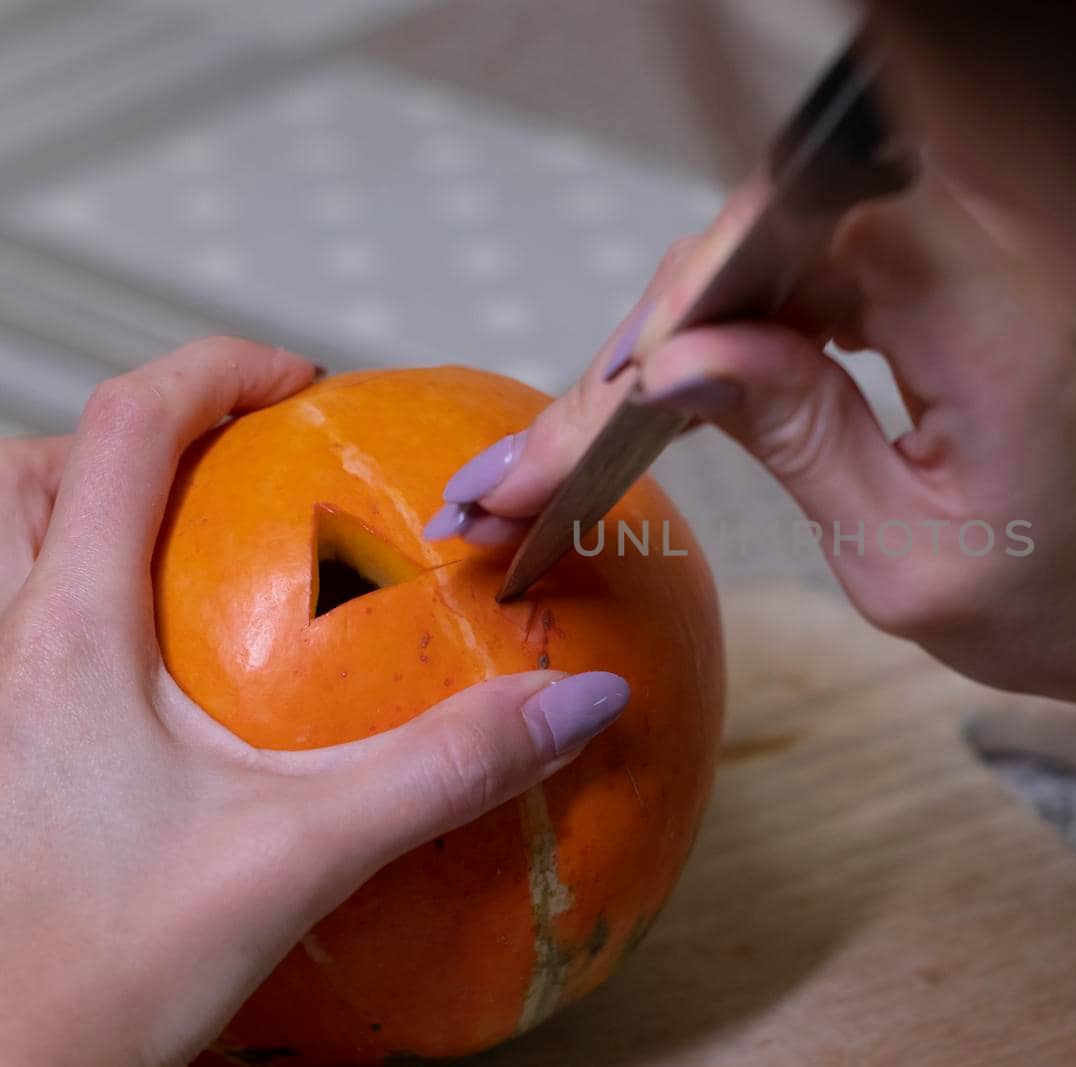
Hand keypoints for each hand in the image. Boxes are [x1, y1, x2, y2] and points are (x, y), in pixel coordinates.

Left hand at [0, 340, 628, 1065]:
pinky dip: (52, 598)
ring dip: (66, 508)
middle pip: (24, 467)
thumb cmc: (91, 979)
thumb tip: (579, 698)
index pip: (130, 429)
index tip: (299, 383)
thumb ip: (445, 768)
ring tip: (161, 544)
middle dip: (123, 434)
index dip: (218, 369)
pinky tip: (128, 677)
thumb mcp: (299, 857)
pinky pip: (0, 630)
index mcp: (63, 635)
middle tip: (221, 467)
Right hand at [431, 178, 1075, 719]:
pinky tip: (696, 390)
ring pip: (789, 245)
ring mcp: (975, 257)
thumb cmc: (1068, 603)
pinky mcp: (957, 276)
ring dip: (696, 327)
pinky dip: (752, 325)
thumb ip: (790, 438)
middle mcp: (991, 256)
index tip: (618, 383)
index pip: (808, 224)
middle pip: (783, 227)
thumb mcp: (904, 559)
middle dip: (667, 323)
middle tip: (573, 422)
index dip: (696, 288)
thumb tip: (675, 362)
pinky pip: (825, 266)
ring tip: (608, 421)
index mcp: (995, 320)